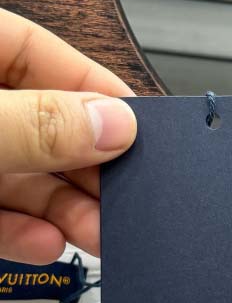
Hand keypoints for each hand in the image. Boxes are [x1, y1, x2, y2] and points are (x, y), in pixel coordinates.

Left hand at [0, 9, 137, 263]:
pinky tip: (46, 244)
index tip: (140, 132)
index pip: (45, 59)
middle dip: (89, 174)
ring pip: (25, 178)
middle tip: (127, 202)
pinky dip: (21, 233)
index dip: (98, 94)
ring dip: (66, 212)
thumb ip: (38, 125)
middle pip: (45, 130)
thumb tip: (112, 126)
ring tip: (99, 235)